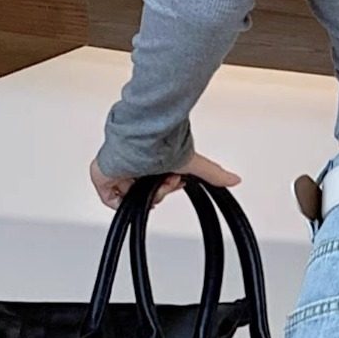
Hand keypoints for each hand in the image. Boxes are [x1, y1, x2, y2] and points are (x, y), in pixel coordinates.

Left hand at [89, 149, 242, 211]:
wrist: (141, 137)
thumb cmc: (161, 142)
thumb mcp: (192, 162)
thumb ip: (214, 173)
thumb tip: (235, 179)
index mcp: (150, 163)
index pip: (158, 186)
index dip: (167, 188)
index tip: (174, 182)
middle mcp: (134, 166)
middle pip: (147, 193)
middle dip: (159, 190)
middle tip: (165, 180)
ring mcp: (118, 171)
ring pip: (133, 198)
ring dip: (145, 193)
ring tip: (151, 181)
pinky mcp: (102, 177)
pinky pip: (110, 200)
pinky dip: (121, 200)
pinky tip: (130, 190)